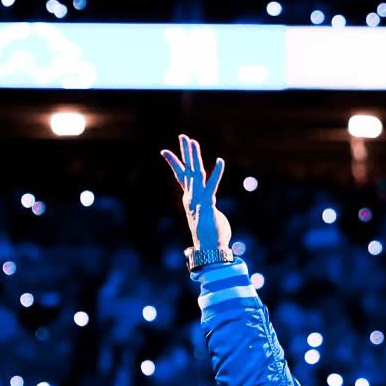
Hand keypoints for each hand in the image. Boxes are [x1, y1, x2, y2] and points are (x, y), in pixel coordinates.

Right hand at [160, 136, 232, 270]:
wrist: (209, 249)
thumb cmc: (210, 238)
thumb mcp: (207, 220)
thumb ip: (206, 213)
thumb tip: (204, 214)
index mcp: (190, 199)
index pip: (181, 177)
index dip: (174, 163)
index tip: (165, 151)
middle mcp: (192, 197)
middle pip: (187, 170)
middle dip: (185, 153)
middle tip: (183, 136)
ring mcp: (198, 199)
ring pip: (195, 173)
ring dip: (194, 157)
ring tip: (192, 141)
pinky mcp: (208, 204)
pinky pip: (212, 185)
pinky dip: (216, 173)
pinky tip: (220, 161)